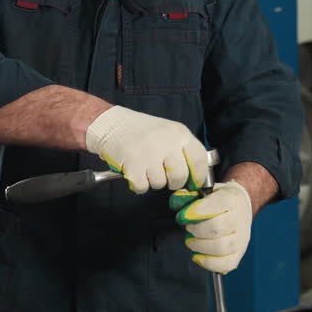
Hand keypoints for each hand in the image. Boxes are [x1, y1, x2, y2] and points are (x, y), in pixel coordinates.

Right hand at [85, 105, 209, 192]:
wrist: (112, 124)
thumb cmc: (142, 131)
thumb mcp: (168, 133)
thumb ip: (183, 150)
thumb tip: (196, 177)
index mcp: (179, 133)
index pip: (199, 159)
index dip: (198, 175)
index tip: (194, 183)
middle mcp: (166, 142)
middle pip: (180, 176)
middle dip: (173, 182)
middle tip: (165, 176)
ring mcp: (149, 153)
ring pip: (160, 183)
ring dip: (153, 181)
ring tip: (146, 168)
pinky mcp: (133, 164)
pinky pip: (142, 187)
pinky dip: (138, 184)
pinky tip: (136, 171)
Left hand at [171, 181, 252, 273]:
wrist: (239, 207)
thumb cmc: (218, 200)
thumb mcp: (204, 191)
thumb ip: (188, 195)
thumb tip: (177, 200)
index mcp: (232, 199)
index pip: (219, 204)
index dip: (197, 212)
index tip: (182, 216)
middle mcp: (240, 219)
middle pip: (217, 228)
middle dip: (196, 230)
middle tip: (187, 227)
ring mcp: (241, 239)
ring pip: (221, 247)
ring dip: (199, 245)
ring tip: (191, 240)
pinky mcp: (238, 254)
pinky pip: (226, 264)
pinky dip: (208, 263)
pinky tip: (198, 256)